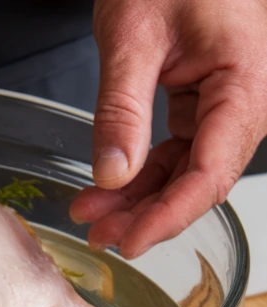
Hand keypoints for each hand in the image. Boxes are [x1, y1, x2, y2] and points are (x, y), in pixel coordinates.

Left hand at [71, 0, 266, 257]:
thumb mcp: (133, 36)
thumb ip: (122, 109)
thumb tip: (112, 174)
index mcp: (244, 83)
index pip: (210, 173)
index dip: (168, 216)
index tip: (129, 242)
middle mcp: (244, 99)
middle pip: (197, 180)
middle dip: (146, 214)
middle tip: (98, 235)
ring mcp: (224, 103)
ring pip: (182, 171)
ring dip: (136, 198)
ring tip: (90, 214)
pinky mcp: (201, 103)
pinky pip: (174, 150)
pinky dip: (138, 172)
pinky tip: (105, 189)